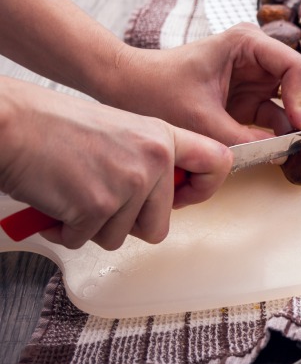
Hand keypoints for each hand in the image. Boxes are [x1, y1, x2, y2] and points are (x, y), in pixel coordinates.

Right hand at [0, 79, 230, 249]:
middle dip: (125, 224)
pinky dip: (67, 231)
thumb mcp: (119, 130)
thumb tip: (163, 197)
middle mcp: (154, 158)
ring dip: (92, 227)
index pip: (217, 161)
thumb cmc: (52, 126)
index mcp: (162, 136)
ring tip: (72, 194)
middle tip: (98, 201)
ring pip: (121, 236)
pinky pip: (87, 240)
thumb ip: (148, 159)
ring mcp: (130, 182)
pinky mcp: (100, 205)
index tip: (184, 197)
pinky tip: (55, 203)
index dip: (206, 187)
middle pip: (159, 225)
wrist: (10, 123)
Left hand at [106, 23, 300, 144]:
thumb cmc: (155, 90)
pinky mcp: (252, 99)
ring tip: (290, 152)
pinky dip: (281, 136)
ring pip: (298, 103)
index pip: (299, 68)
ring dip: (296, 128)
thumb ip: (245, 138)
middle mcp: (260, 56)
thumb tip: (283, 153)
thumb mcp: (200, 120)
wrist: (127, 89)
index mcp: (248, 44)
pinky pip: (279, 118)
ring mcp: (258, 77)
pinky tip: (276, 152)